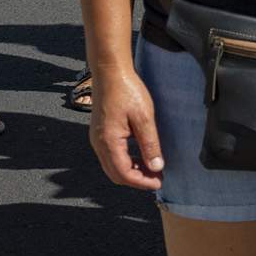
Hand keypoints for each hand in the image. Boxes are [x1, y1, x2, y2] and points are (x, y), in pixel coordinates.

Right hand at [88, 67, 162, 190]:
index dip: (142, 182)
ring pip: (112, 166)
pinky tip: (140, 156)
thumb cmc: (127, 91)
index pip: (124, 173)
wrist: (110, 72)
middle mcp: (99, 144)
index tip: (159, 182)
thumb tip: (156, 167)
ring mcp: (97, 139)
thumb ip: (150, 144)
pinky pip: (110, 156)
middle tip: (157, 178)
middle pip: (115, 174)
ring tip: (151, 168)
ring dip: (131, 171)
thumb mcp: (144, 118)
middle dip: (136, 180)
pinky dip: (125, 161)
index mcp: (109, 142)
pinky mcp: (99, 133)